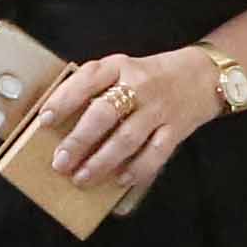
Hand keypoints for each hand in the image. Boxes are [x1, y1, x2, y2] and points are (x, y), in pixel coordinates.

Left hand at [29, 48, 227, 190]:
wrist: (202, 75)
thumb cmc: (149, 76)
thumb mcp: (121, 69)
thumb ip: (95, 87)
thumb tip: (58, 119)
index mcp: (119, 66)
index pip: (88, 79)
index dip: (64, 100)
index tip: (45, 120)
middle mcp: (139, 85)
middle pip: (105, 113)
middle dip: (79, 140)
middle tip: (60, 162)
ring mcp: (159, 108)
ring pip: (127, 138)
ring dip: (102, 161)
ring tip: (81, 177)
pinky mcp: (176, 129)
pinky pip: (156, 153)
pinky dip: (137, 169)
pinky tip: (120, 180)